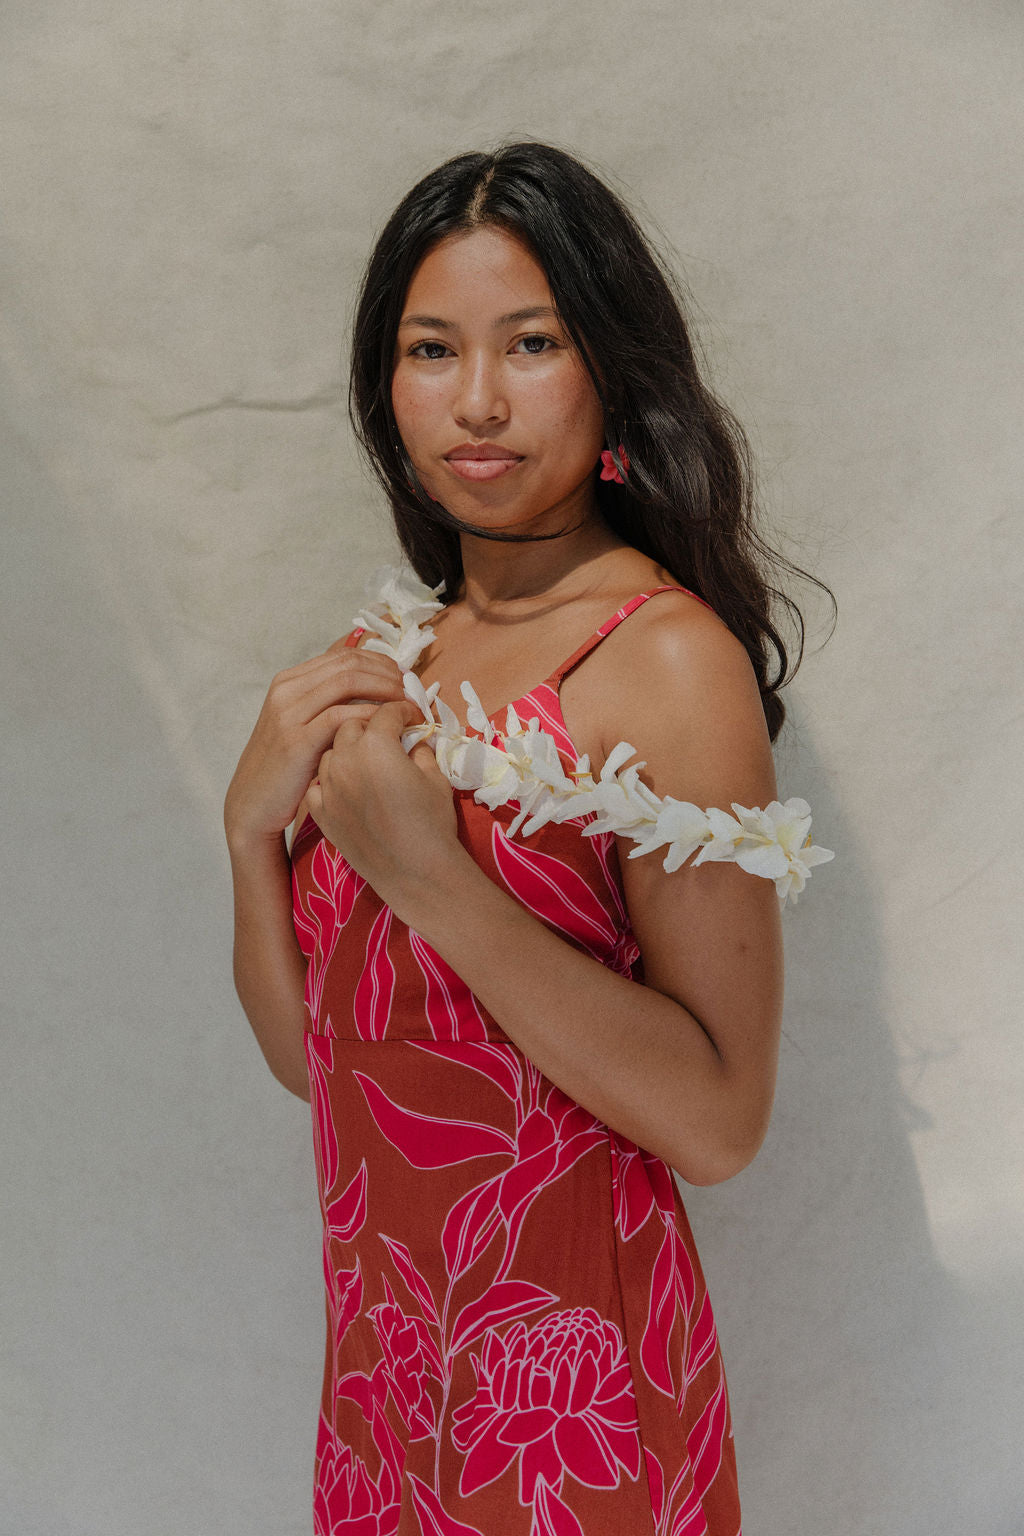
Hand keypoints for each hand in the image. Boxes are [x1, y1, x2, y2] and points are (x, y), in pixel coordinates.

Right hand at [224, 641, 404, 849]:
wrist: (253, 802)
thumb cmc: (288, 767)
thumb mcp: (305, 726)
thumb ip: (331, 705)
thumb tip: (377, 691)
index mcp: (291, 681)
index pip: (345, 655)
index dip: (383, 664)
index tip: (407, 680)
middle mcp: (288, 689)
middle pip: (351, 663)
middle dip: (390, 674)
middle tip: (415, 693)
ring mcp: (289, 712)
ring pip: (349, 681)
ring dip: (386, 691)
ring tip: (410, 708)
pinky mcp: (296, 739)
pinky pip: (342, 715)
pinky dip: (372, 717)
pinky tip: (390, 728)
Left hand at [306, 699, 462, 918]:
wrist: (415, 873)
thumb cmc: (432, 822)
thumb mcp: (435, 777)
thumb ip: (421, 751)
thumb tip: (415, 741)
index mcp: (376, 744)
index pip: (386, 712)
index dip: (403, 711)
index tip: (414, 718)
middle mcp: (345, 759)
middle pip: (351, 724)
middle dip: (370, 725)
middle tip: (389, 737)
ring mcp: (328, 786)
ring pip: (330, 752)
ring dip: (347, 750)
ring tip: (366, 761)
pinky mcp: (321, 813)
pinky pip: (318, 784)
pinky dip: (330, 780)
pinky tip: (346, 786)